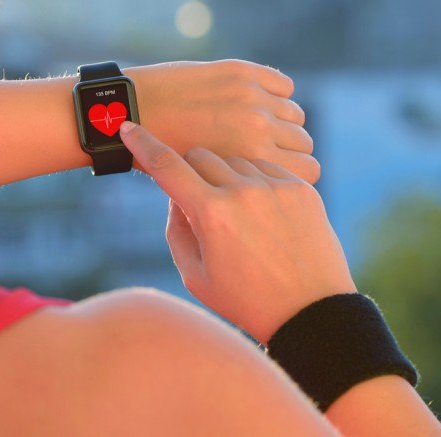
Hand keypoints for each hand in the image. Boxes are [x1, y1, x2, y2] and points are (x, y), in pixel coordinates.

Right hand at [120, 122, 356, 344]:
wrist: (311, 312)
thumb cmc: (246, 300)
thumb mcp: (194, 274)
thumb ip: (176, 228)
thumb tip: (177, 194)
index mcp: (211, 213)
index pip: (166, 166)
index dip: (142, 144)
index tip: (129, 128)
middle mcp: (244, 191)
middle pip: (200, 156)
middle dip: (190, 173)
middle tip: (199, 203)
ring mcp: (277, 187)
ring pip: (234, 159)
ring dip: (225, 177)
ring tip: (239, 217)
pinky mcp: (302, 188)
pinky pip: (266, 167)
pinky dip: (255, 182)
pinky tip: (262, 213)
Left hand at [124, 60, 319, 183]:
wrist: (129, 112)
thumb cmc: (158, 162)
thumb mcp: (202, 191)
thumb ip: (241, 190)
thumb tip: (268, 192)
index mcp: (251, 164)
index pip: (309, 171)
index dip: (293, 175)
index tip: (275, 176)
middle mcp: (258, 129)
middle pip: (304, 142)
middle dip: (287, 150)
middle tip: (261, 153)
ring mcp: (252, 98)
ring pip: (295, 114)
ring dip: (280, 122)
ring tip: (253, 129)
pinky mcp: (243, 72)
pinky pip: (283, 85)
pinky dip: (275, 95)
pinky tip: (255, 105)